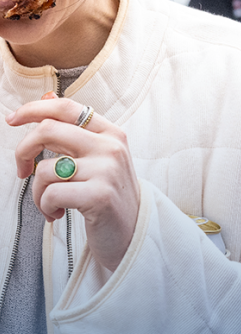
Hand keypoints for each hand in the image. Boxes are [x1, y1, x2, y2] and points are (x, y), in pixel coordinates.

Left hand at [7, 97, 139, 271]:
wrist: (134, 234)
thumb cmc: (109, 196)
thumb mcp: (99, 159)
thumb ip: (74, 132)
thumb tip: (46, 99)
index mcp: (110, 133)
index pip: (66, 107)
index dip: (34, 108)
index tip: (13, 119)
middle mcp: (110, 146)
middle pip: (48, 130)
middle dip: (23, 151)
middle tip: (22, 171)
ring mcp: (106, 169)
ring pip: (45, 168)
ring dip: (37, 192)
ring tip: (50, 204)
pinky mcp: (99, 195)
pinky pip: (51, 193)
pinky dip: (45, 207)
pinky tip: (57, 214)